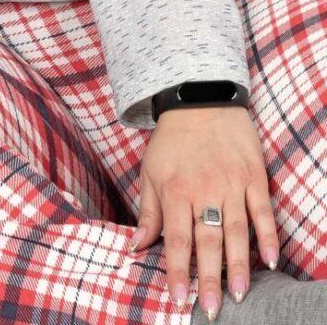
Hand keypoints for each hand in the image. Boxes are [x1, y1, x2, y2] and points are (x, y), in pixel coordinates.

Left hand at [131, 106, 278, 319]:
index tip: (178, 300)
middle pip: (207, 240)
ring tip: (238, 293)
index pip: (175, 239)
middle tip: (210, 310)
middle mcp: (204, 190)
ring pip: (237, 231)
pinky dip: (266, 235)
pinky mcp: (253, 176)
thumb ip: (148, 211)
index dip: (177, 271)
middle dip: (208, 278)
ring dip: (238, 265)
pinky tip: (268, 260)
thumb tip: (135, 247)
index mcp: (175, 190)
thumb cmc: (171, 140)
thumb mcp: (150, 171)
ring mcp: (231, 183)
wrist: (199, 99)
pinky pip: (262, 210)